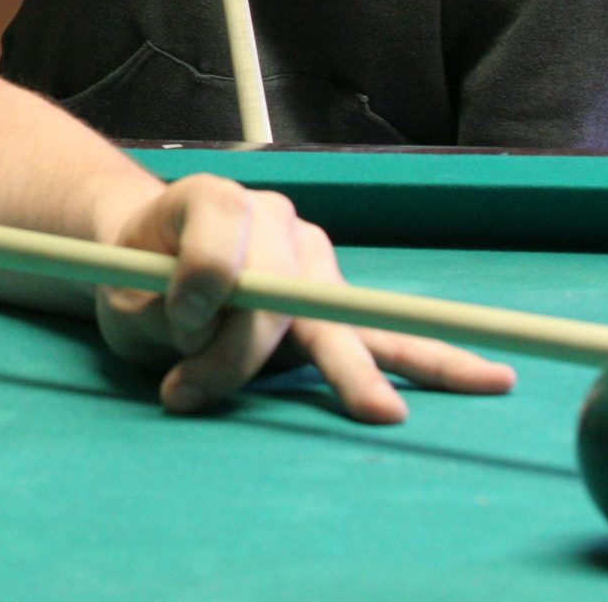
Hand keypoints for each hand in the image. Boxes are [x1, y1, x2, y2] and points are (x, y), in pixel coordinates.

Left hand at [97, 174, 517, 418]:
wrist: (152, 258)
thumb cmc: (133, 276)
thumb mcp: (119, 293)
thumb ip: (158, 310)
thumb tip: (205, 328)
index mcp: (213, 197)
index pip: (223, 222)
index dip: (203, 273)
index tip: (178, 318)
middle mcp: (274, 220)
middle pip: (279, 285)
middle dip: (242, 347)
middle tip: (189, 392)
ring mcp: (314, 260)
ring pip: (336, 316)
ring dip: (347, 371)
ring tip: (380, 410)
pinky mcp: (336, 301)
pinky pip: (387, 334)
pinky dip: (431, 360)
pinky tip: (488, 377)